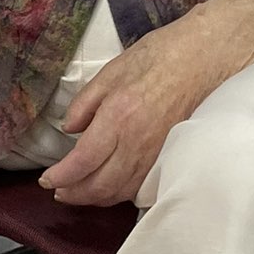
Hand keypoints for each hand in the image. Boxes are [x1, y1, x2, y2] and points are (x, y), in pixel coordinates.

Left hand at [39, 2, 253, 206]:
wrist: (207, 56)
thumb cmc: (160, 54)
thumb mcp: (113, 69)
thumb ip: (86, 102)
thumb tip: (70, 129)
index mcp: (119, 117)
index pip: (82, 162)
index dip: (61, 177)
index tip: (47, 180)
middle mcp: (137, 143)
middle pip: (99, 186)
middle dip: (74, 194)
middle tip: (59, 191)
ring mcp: (157, 155)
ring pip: (120, 192)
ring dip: (95, 198)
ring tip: (79, 192)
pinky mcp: (171, 158)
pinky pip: (140, 188)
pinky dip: (120, 194)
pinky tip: (111, 187)